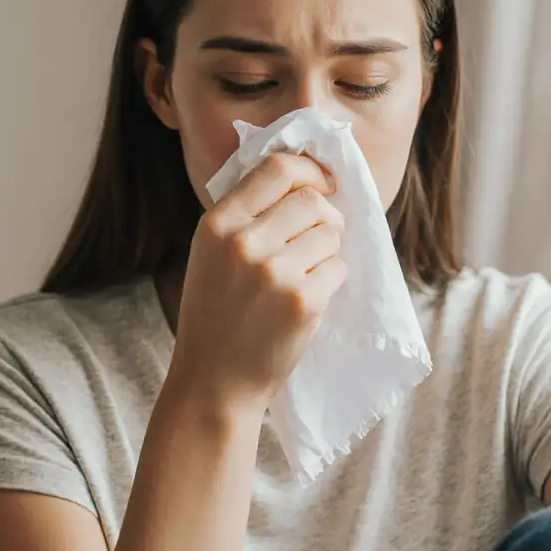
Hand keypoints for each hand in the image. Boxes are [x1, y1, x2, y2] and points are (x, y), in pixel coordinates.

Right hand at [169, 152, 347, 413]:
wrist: (214, 381)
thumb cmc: (216, 314)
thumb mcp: (212, 253)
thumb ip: (246, 215)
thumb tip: (304, 176)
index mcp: (218, 224)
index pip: (277, 168)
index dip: (310, 169)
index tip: (324, 182)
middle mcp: (244, 242)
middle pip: (311, 200)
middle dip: (326, 216)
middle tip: (320, 238)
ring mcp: (274, 272)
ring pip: (330, 234)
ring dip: (327, 251)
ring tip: (303, 276)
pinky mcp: (302, 301)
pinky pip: (337, 267)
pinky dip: (331, 280)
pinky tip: (307, 299)